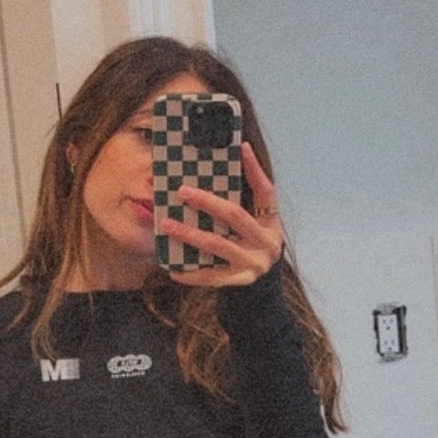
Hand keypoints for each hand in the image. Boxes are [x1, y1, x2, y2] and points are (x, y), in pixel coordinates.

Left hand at [159, 140, 283, 287]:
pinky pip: (212, 277)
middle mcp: (267, 241)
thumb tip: (221, 167)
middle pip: (235, 215)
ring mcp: (254, 263)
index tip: (241, 147)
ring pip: (218, 244)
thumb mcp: (254, 224)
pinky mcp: (242, 281)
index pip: (265, 191)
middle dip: (207, 201)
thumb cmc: (249, 247)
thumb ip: (242, 202)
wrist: (262, 290)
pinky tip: (172, 269)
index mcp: (271, 221)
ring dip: (189, 234)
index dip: (254, 169)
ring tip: (166, 223)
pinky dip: (191, 273)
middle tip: (181, 190)